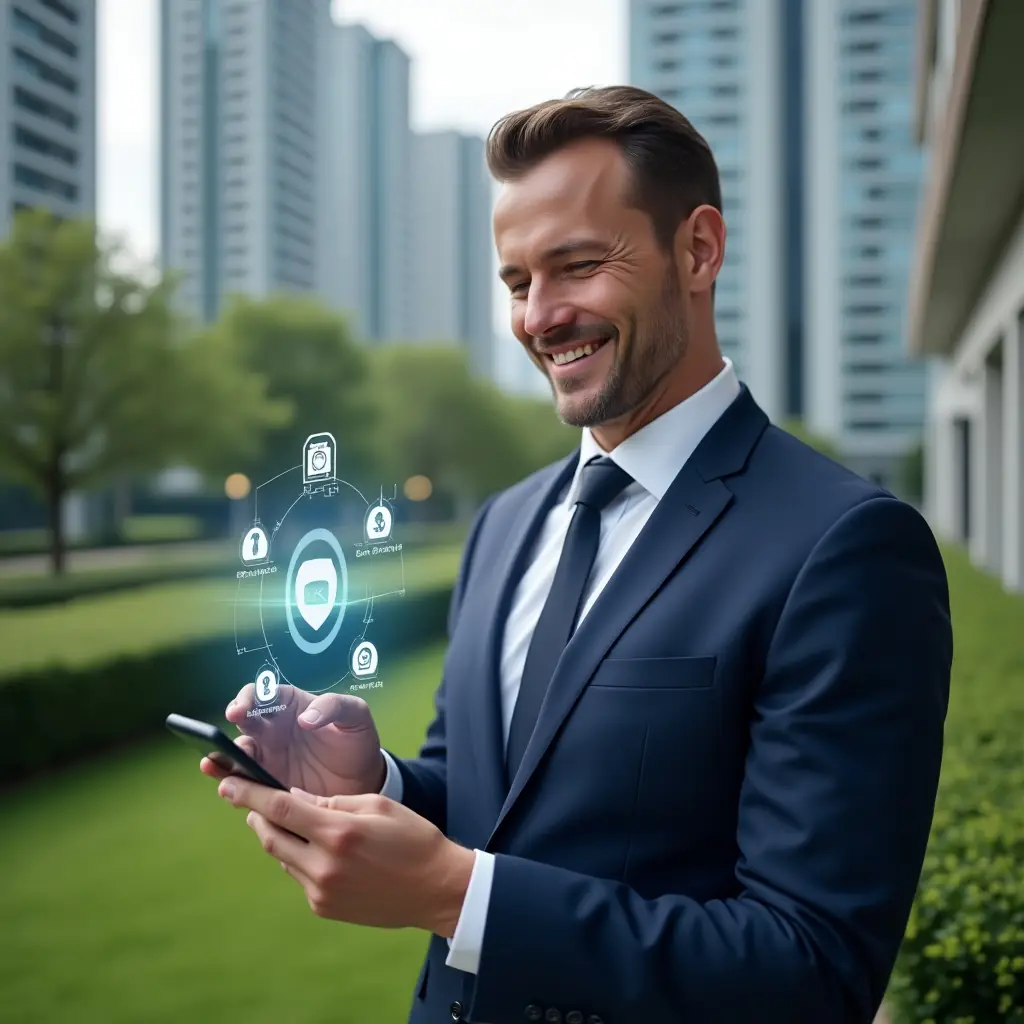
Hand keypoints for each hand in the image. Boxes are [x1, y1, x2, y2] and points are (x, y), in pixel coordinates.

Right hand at [199, 684, 385, 797]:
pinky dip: (232, 784)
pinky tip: (227, 789)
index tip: (242, 709)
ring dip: (222, 756)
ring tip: (212, 763)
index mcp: (290, 705)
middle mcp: (273, 728)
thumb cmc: (357, 740)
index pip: (263, 694)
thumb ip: (334, 707)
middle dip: (232, 723)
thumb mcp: (356, 716)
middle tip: (228, 731)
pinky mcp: (268, 783)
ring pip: (237, 752)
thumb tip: (304, 718)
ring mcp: (267, 756)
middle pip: (244, 720)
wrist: (363, 780)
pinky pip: (244, 782)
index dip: (248, 698)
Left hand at [217, 777, 474, 935]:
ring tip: (295, 823)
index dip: (248, 794)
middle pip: (270, 836)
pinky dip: (300, 858)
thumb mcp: (377, 805)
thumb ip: (332, 802)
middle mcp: (324, 865)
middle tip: (253, 802)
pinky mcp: (324, 907)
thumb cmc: (412, 838)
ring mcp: (322, 891)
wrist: (437, 889)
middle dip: (257, 816)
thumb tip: (296, 798)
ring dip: (281, 837)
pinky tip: (320, 850)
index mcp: (338, 832)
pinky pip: (299, 876)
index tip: (227, 783)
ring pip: (282, 858)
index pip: (279, 808)